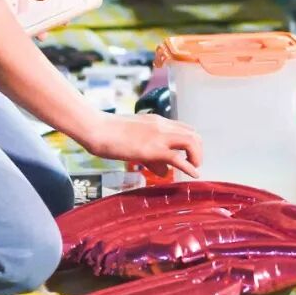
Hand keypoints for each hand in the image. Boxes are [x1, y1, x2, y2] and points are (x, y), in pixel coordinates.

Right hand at [84, 113, 202, 177]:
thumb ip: (150, 153)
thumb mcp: (134, 137)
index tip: (190, 154)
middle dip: (198, 150)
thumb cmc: (109, 132)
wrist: (97, 128)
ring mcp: (159, 136)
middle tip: (194, 162)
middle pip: (193, 134)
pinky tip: (193, 174)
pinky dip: (189, 167)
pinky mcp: (152, 149)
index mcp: (158, 121)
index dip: (192, 141)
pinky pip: (178, 158)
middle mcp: (162, 126)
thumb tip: (163, 170)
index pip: (185, 127)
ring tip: (194, 167)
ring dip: (197, 156)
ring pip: (191, 142)